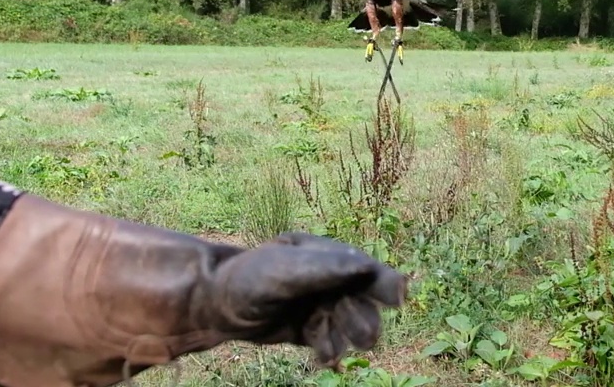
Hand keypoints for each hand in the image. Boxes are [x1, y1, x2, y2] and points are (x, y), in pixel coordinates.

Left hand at [214, 233, 408, 366]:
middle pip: (363, 300)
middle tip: (364, 338)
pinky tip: (323, 358)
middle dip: (365, 318)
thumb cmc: (247, 279)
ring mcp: (319, 304)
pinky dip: (331, 350)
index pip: (364, 268)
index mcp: (325, 254)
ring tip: (333, 350)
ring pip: (349, 323)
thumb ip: (323, 269)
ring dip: (349, 337)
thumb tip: (365, 267)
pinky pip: (331, 341)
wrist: (213, 306)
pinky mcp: (308, 329)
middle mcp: (327, 279)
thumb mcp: (283, 270)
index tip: (400, 300)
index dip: (385, 283)